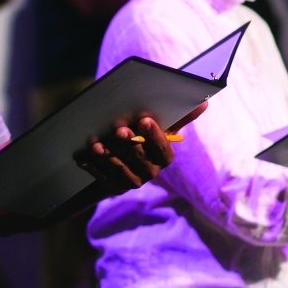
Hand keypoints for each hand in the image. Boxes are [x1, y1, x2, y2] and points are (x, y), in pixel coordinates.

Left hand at [75, 102, 206, 192]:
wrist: (126, 163)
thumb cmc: (145, 138)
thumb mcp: (162, 127)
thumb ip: (180, 116)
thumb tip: (205, 101)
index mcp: (164, 157)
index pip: (163, 148)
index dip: (154, 135)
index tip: (145, 120)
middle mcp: (151, 172)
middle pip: (139, 157)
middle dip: (128, 143)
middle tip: (118, 130)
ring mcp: (132, 181)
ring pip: (119, 168)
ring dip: (106, 155)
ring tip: (95, 143)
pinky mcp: (114, 186)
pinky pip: (102, 176)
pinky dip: (92, 166)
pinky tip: (82, 157)